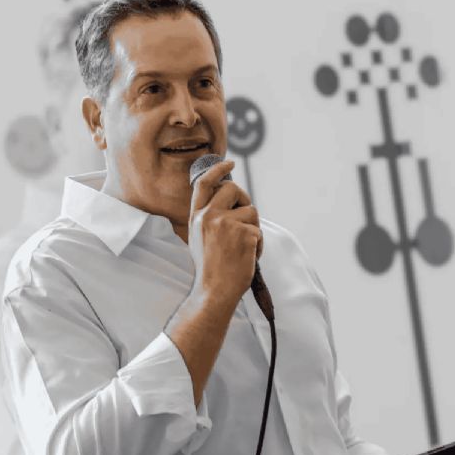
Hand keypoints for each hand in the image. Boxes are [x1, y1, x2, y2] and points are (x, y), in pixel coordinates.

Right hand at [187, 159, 261, 303]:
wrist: (214, 291)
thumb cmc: (211, 269)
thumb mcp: (199, 238)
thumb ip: (209, 218)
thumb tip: (231, 201)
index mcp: (196, 216)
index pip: (205, 183)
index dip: (218, 169)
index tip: (230, 162)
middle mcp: (208, 216)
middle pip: (233, 189)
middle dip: (244, 200)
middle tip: (246, 218)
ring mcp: (226, 224)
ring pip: (251, 211)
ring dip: (253, 228)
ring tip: (244, 248)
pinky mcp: (244, 234)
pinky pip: (259, 231)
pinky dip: (258, 245)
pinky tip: (248, 257)